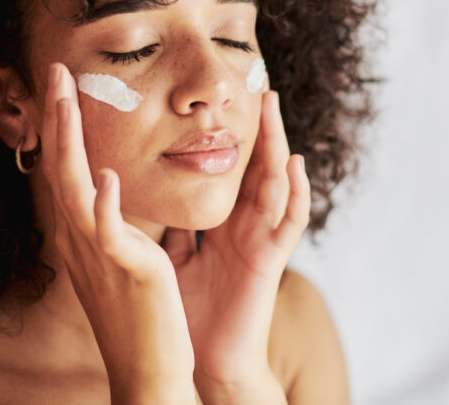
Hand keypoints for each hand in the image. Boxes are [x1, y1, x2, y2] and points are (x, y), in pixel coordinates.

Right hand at [41, 63, 195, 404]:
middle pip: (63, 168)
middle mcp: (82, 238)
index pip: (68, 168)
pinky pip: (109, 233)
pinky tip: (107, 176)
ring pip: (76, 189)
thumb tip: (114, 187)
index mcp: (85, 232)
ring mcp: (99, 253)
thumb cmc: (137, 310)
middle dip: (59, 118)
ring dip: (70, 142)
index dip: (62, 127)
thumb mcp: (119, 256)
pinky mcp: (126, 270)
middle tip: (57, 73)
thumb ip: (114, 220)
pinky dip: (104, 205)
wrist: (147, 365)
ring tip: (66, 99)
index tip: (64, 87)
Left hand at [163, 91, 310, 403]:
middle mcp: (246, 228)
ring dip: (277, 145)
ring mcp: (260, 241)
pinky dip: (295, 193)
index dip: (233, 138)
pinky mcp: (270, 262)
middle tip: (260, 87)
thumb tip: (152, 195)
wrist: (196, 360)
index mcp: (223, 226)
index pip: (232, 172)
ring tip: (275, 109)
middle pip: (257, 168)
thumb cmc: (187, 312)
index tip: (229, 102)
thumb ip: (174, 226)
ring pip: (275, 184)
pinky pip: (289, 223)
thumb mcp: (175, 257)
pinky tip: (294, 164)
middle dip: (260, 129)